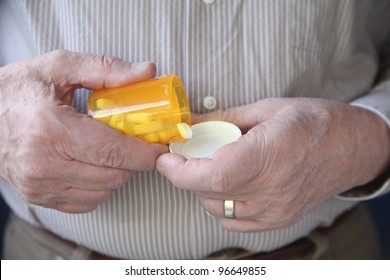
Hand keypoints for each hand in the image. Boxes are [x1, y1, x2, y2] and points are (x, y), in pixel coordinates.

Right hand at [0, 50, 167, 212]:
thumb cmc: (18, 90)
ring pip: (104, 190)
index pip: (114, 151)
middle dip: (136, 161)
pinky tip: (96, 165)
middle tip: (139, 143)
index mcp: (50, 128)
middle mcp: (43, 163)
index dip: (146, 152)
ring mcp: (39, 184)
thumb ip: (104, 69)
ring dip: (119, 173)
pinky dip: (101, 186)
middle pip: (113, 174)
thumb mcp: (59, 67)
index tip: (161, 146)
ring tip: (115, 151)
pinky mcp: (39, 195)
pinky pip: (87, 201)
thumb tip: (145, 71)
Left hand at [157, 98, 389, 231]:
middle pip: (209, 192)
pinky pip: (233, 221)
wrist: (350, 147)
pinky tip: (227, 186)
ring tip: (210, 166)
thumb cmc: (313, 122)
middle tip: (185, 155)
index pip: (214, 176)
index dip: (181, 172)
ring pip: (216, 208)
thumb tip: (189, 124)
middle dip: (185, 174)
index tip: (165, 159)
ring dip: (202, 188)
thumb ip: (223, 119)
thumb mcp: (267, 109)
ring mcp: (276, 209)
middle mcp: (273, 188)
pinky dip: (220, 204)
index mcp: (269, 153)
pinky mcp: (278, 219)